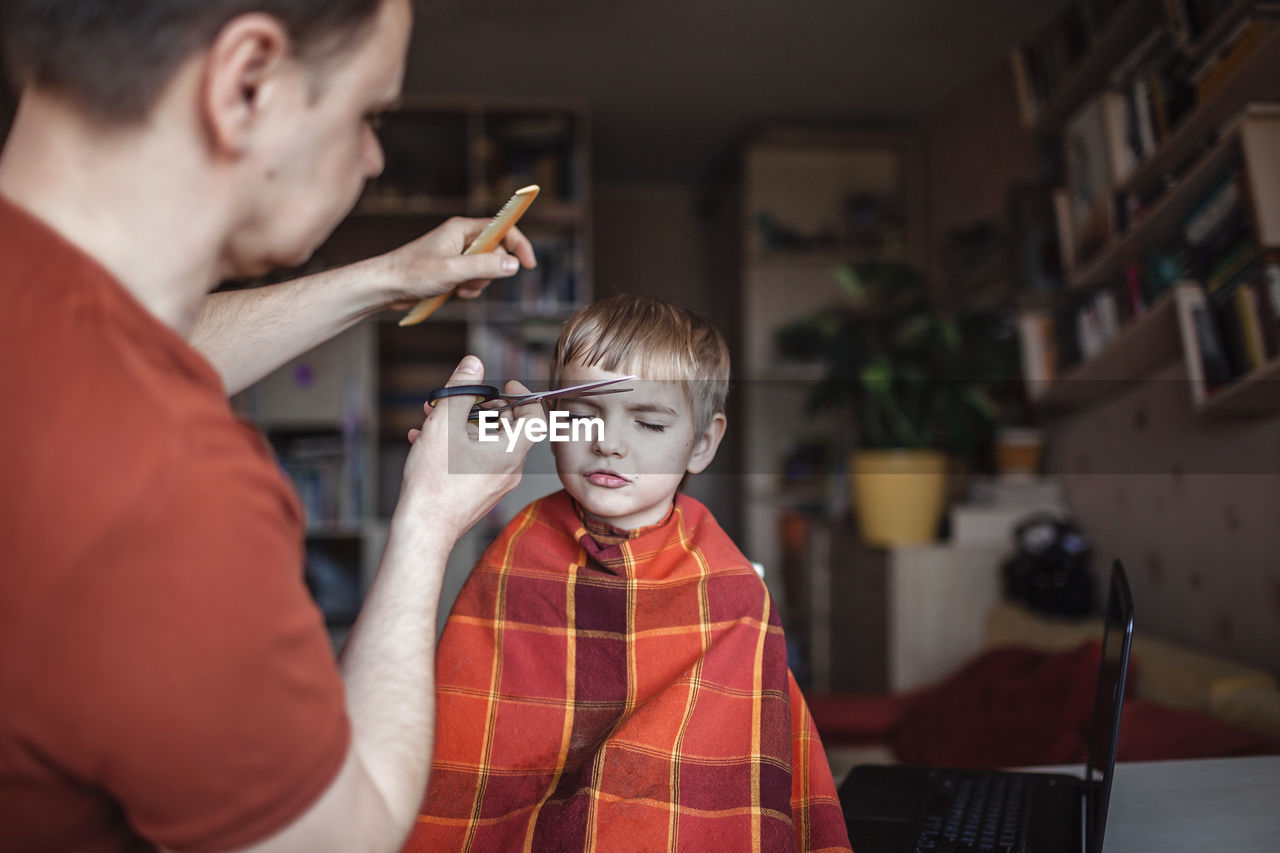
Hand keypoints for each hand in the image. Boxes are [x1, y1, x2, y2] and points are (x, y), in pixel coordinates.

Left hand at [370, 217, 536, 309]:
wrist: (386, 285)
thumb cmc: (412, 273)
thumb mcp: (453, 270)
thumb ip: (485, 266)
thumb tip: (513, 265)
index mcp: (462, 228)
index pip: (502, 228)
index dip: (518, 244)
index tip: (529, 264)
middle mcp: (461, 238)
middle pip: (496, 252)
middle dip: (491, 271)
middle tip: (473, 281)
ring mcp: (457, 254)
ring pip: (486, 268)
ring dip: (479, 283)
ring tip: (460, 289)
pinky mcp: (451, 269)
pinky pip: (474, 278)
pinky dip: (470, 288)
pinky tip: (456, 293)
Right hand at [396, 356, 541, 541]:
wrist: (424, 528)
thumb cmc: (434, 481)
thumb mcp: (444, 424)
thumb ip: (461, 390)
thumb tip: (473, 364)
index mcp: (510, 451)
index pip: (535, 415)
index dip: (524, 395)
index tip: (506, 386)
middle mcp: (510, 469)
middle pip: (508, 428)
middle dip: (480, 408)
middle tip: (458, 400)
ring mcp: (497, 484)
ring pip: (487, 444)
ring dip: (463, 426)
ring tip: (432, 419)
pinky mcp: (481, 494)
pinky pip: (478, 462)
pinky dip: (459, 447)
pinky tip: (427, 442)